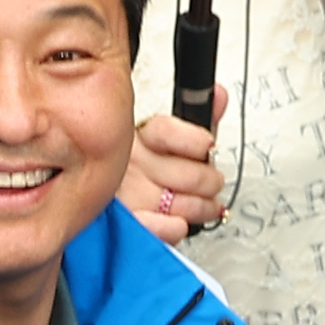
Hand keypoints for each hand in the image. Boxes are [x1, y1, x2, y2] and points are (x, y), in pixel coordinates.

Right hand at [122, 88, 227, 240]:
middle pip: (189, 175)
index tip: (208, 145)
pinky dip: (176, 228)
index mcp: (138, 140)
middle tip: (212, 183)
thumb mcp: (169, 144)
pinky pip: (161, 229)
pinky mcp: (127, 228)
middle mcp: (129, 166)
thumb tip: (219, 95)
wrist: (105, 211)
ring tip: (205, 206)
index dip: (194, 140)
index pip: (165, 132)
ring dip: (203, 208)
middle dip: (211, 181)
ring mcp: (127, 198)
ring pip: (183, 205)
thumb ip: (197, 122)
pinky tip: (180, 223)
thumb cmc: (141, 175)